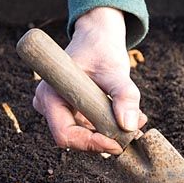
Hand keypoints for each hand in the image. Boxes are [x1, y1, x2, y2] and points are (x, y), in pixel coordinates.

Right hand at [32, 7, 146, 153]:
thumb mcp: (116, 71)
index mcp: (50, 95)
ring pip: (83, 137)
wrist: (97, 39)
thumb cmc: (101, 50)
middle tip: (132, 133)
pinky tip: (126, 117)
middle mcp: (48, 106)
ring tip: (135, 120)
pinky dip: (108, 128)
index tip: (116, 143)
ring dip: (109, 134)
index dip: (89, 143)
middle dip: (103, 140)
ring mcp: (58, 111)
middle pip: (74, 139)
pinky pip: (87, 130)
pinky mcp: (70, 114)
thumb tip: (130, 126)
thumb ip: (125, 96)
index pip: (64, 134)